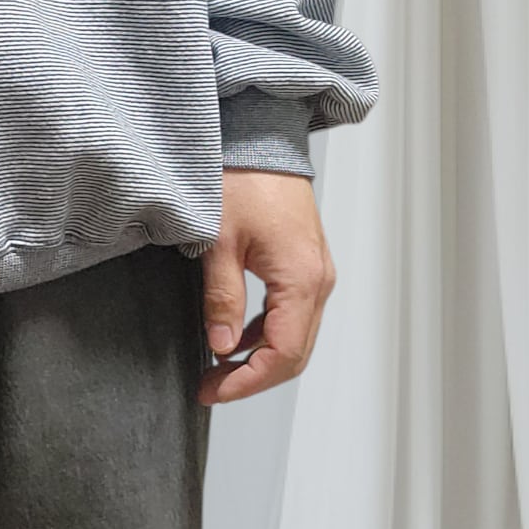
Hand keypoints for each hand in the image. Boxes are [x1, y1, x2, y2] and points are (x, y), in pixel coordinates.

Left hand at [198, 169, 335, 404]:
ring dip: (259, 358)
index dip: (246, 382)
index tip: (212, 390)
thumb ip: (221, 298)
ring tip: (217, 368)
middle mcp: (318, 279)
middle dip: (251, 377)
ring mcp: (316, 272)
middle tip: (210, 386)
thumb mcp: (219, 240)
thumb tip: (222, 346)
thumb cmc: (242, 177)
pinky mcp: (305, 264)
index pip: (282, 354)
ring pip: (295, 336)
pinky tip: (234, 336)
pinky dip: (264, 333)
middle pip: (294, 353)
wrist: (262, 137)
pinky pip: (291, 313)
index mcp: (301, 278)